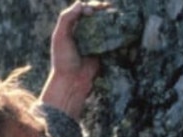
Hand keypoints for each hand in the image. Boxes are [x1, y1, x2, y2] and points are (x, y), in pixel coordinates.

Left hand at [40, 2, 109, 117]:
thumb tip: (81, 3)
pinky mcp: (105, 52)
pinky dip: (118, 33)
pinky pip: (113, 39)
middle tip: (108, 7)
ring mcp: (96, 42)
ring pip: (107, 25)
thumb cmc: (63, 59)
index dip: (90, 6)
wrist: (72, 82)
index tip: (90, 11)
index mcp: (73, 27)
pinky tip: (121, 28)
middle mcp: (85, 32)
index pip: (84, 9)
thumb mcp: (60, 37)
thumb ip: (67, 18)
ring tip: (117, 15)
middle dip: (104, 9)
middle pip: (97, 15)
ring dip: (113, 18)